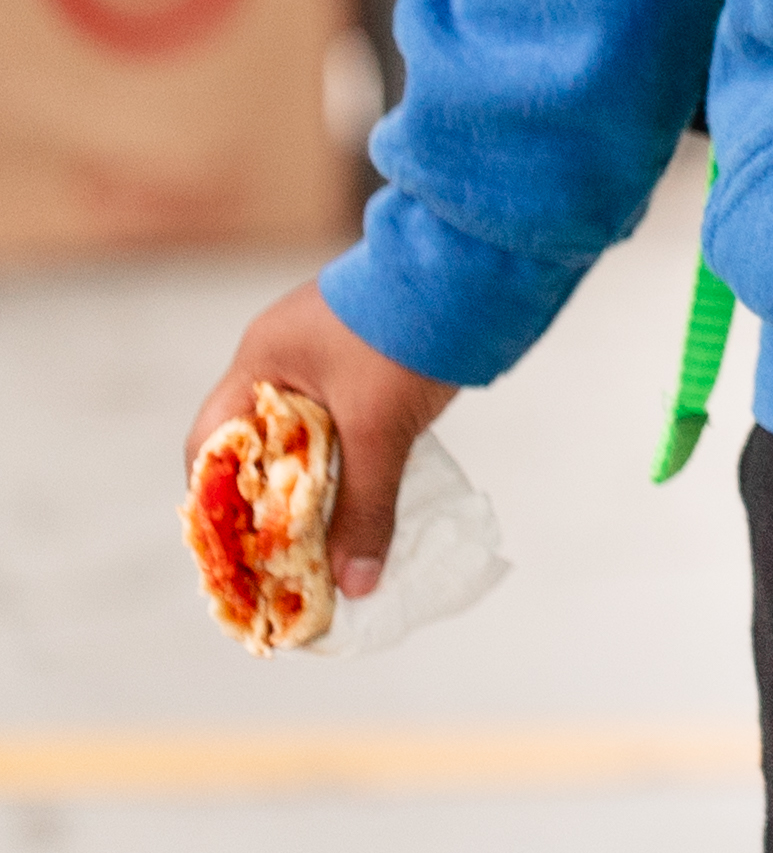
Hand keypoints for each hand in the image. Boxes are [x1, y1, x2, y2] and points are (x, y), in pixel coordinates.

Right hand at [187, 279, 456, 604]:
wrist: (480, 266)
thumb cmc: (409, 336)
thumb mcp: (381, 429)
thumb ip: (365, 507)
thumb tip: (354, 586)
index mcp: (262, 361)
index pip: (212, 443)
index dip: (218, 502)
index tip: (237, 552)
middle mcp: (283, 355)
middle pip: (258, 444)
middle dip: (269, 502)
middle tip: (282, 559)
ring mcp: (327, 352)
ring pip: (306, 435)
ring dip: (315, 484)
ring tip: (324, 542)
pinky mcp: (369, 356)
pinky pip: (344, 420)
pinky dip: (349, 459)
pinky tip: (363, 496)